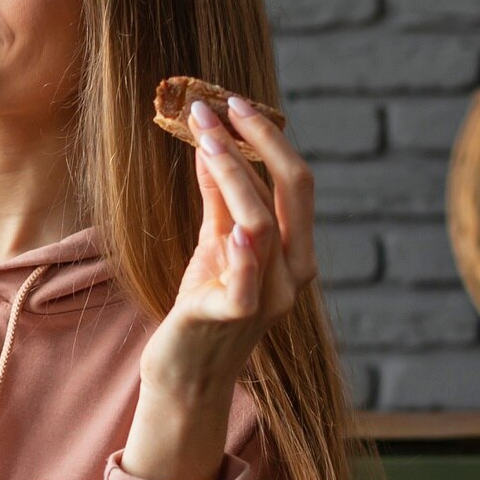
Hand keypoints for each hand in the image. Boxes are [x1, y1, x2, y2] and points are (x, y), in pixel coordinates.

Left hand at [139, 95, 317, 405]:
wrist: (183, 377)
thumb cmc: (202, 309)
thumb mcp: (214, 245)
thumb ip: (219, 200)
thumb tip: (213, 143)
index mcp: (294, 253)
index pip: (297, 183)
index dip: (269, 137)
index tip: (235, 103)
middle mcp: (292, 274)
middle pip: (295, 192)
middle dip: (260, 141)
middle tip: (221, 106)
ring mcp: (266, 298)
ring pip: (262, 224)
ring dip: (234, 173)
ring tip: (204, 137)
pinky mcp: (231, 318)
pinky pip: (246, 282)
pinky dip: (243, 252)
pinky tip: (233, 227)